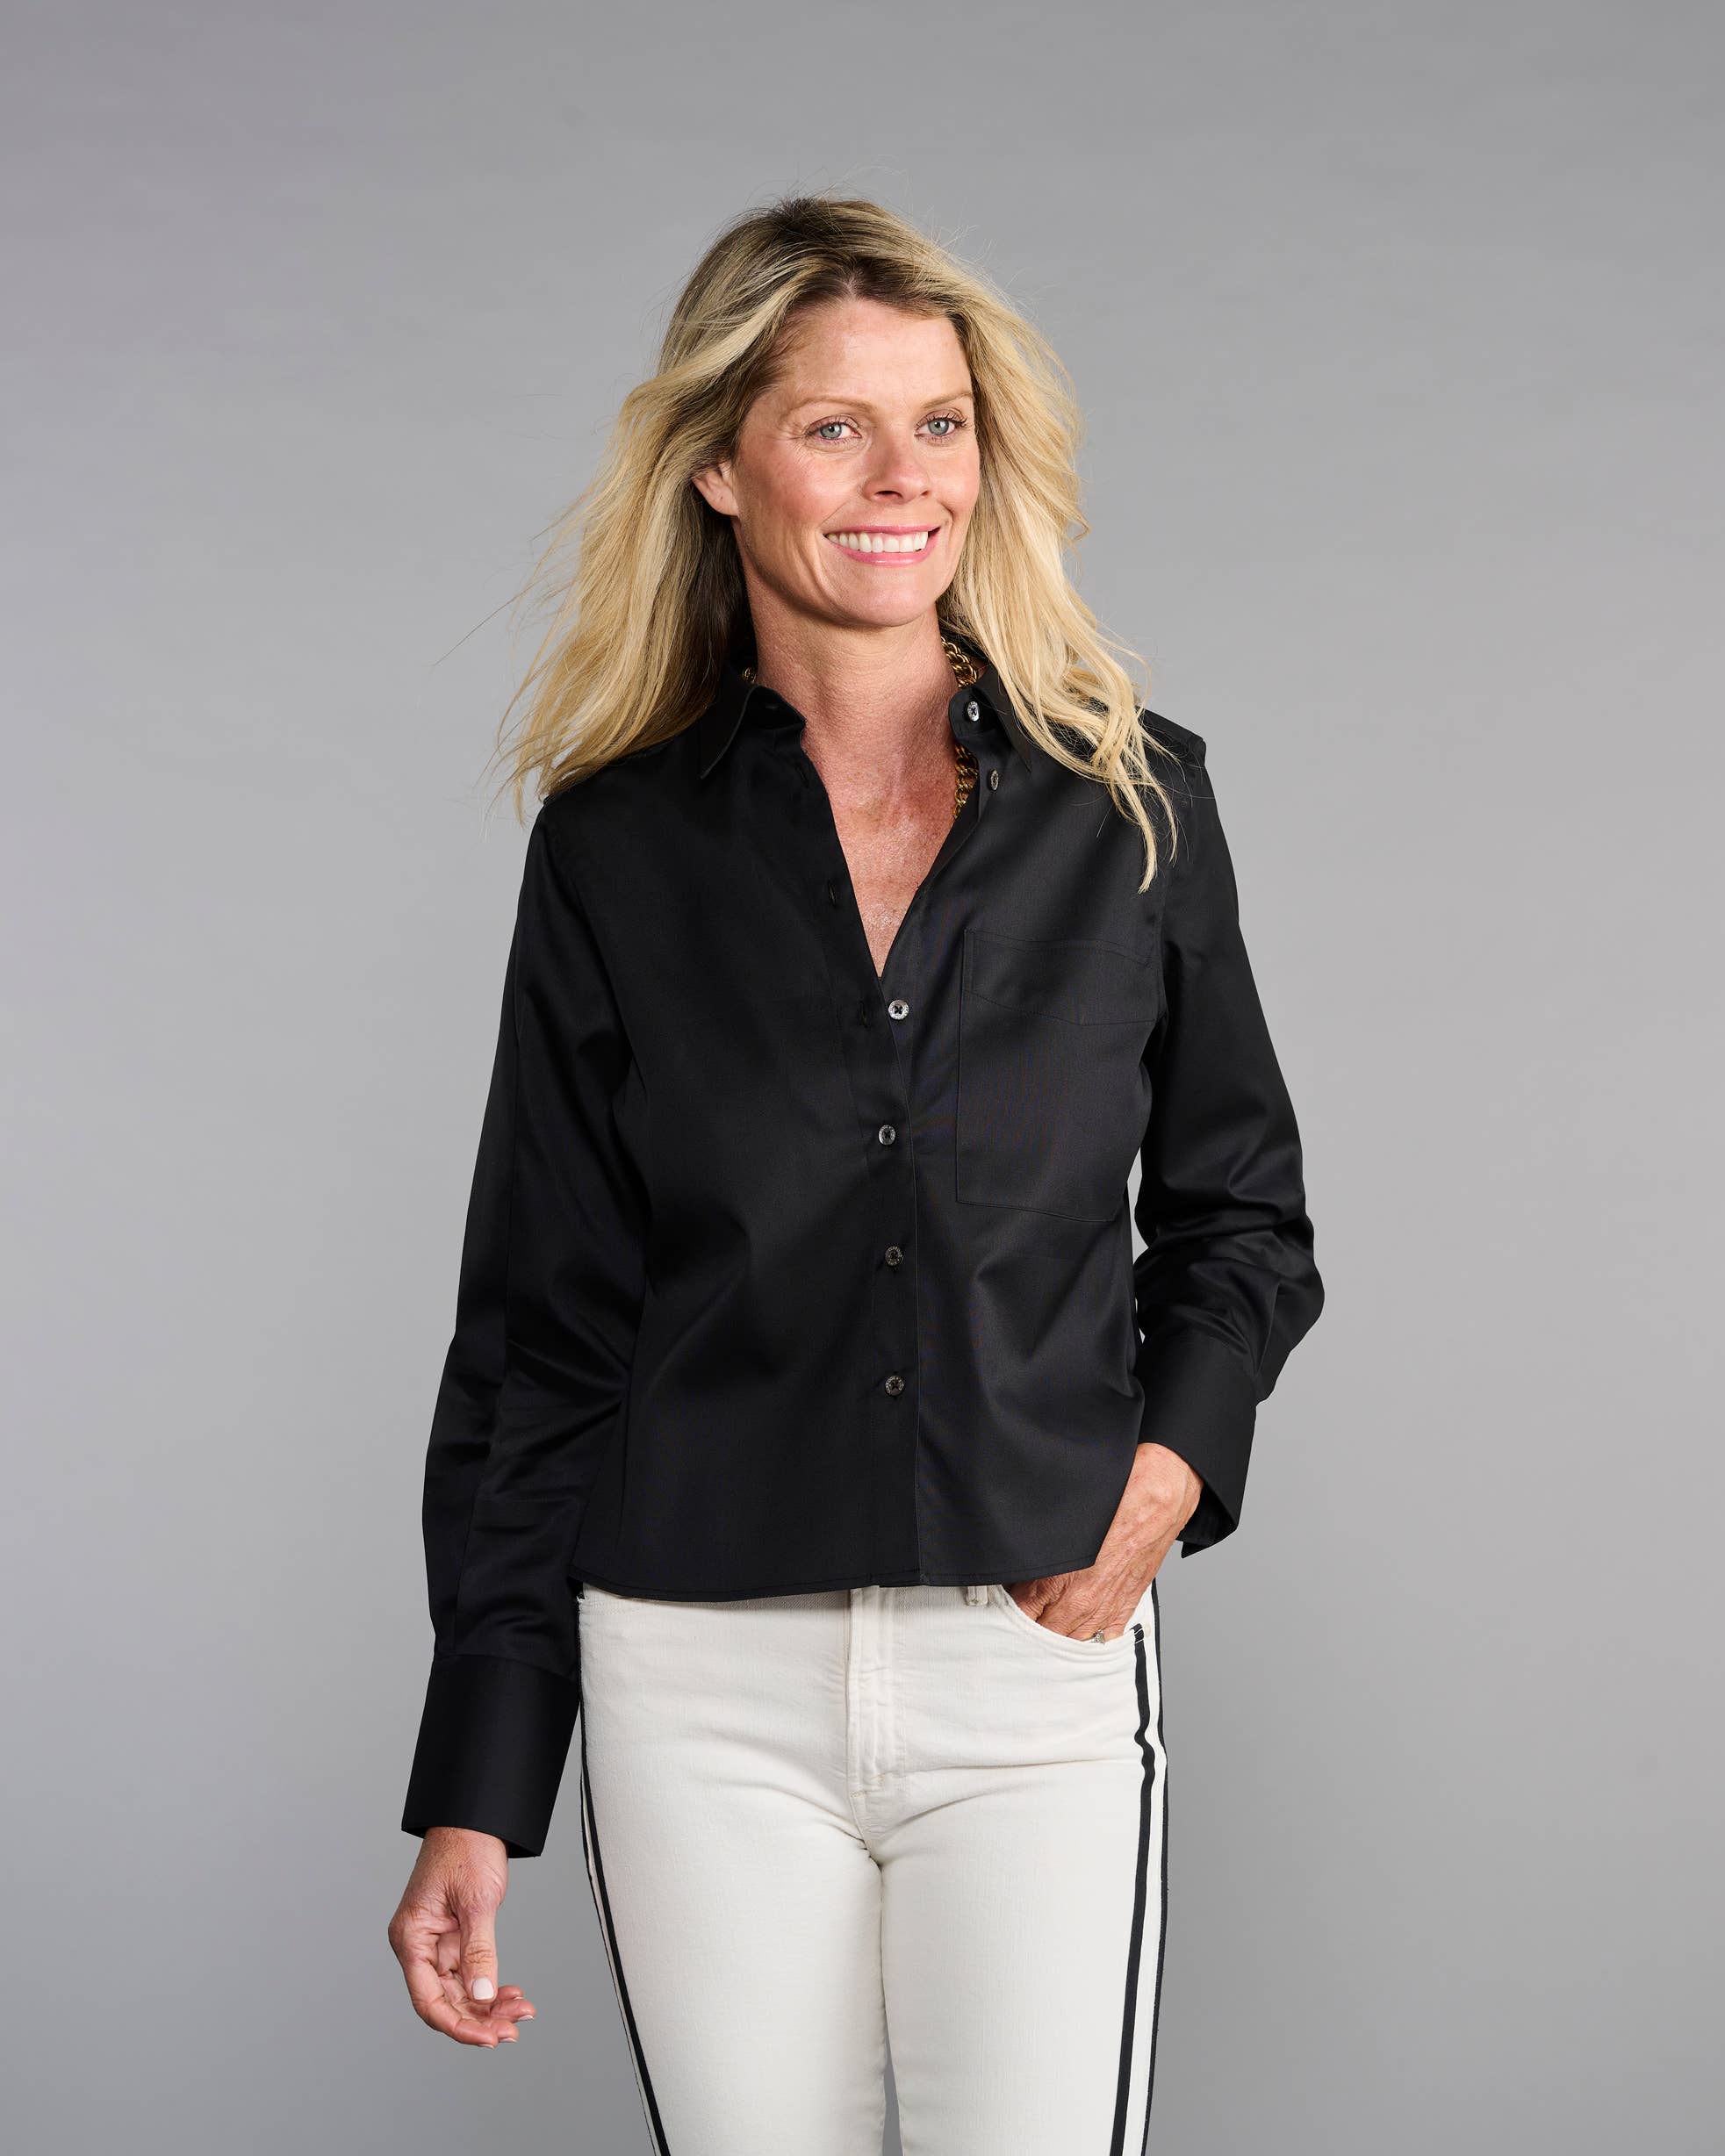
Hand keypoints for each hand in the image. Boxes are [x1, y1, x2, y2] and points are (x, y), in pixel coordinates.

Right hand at [388, 1826, 536, 2046]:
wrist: (474, 1817)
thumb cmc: (467, 1847)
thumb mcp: (476, 1901)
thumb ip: (479, 1951)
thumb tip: (481, 1995)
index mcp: (411, 1937)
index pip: (428, 2000)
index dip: (457, 2025)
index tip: (488, 2038)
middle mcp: (419, 1945)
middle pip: (445, 2001)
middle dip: (479, 2018)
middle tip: (513, 2029)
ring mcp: (435, 1943)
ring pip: (459, 1990)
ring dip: (488, 2005)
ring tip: (521, 2012)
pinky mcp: (452, 1937)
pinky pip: (468, 1973)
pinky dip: (489, 1985)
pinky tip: (511, 1994)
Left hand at [1004, 1444, 1202, 1639]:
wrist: (1156, 1500)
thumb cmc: (1111, 1505)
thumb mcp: (1061, 1527)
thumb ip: (1038, 1552)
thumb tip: (1019, 1567)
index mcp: (1057, 1582)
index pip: (1020, 1615)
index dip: (1008, 1612)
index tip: (1001, 1607)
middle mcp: (1080, 1604)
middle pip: (1043, 1635)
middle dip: (1030, 1629)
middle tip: (1022, 1619)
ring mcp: (1105, 1610)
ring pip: (1071, 1642)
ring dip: (1058, 1636)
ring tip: (1048, 1627)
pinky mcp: (1127, 1607)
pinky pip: (1104, 1639)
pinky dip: (1090, 1638)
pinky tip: (1080, 1633)